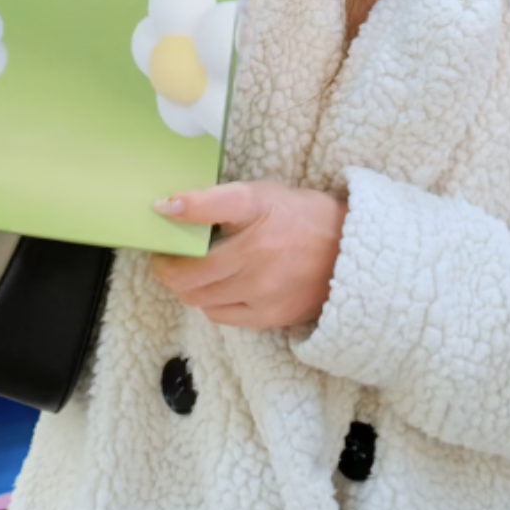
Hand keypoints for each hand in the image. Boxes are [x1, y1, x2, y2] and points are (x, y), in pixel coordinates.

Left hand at [150, 181, 347, 330]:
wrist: (349, 253)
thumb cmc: (300, 217)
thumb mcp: (264, 194)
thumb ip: (221, 200)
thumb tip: (172, 207)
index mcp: (259, 211)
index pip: (211, 206)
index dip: (180, 207)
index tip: (160, 207)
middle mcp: (257, 253)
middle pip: (188, 272)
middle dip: (166, 265)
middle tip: (165, 256)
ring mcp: (262, 290)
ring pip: (197, 297)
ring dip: (185, 285)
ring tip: (188, 272)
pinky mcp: (268, 316)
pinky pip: (220, 314)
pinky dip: (210, 301)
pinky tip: (217, 288)